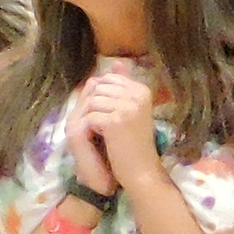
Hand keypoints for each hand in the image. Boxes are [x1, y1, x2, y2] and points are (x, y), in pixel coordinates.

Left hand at [74, 69, 164, 191]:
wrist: (141, 171)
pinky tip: (102, 138)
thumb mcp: (131, 109)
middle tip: (104, 126)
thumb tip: (117, 62)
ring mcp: (128, 107)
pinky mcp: (116, 121)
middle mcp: (137, 95)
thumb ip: (123, 85)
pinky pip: (91, 116)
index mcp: (142, 90)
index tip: (109, 115)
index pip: (108, 79)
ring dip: (92, 117)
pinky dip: (91, 128)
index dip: (101, 97)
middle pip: (99, 88)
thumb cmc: (134, 142)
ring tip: (104, 132)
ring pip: (93, 101)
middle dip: (95, 106)